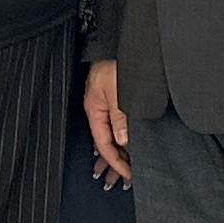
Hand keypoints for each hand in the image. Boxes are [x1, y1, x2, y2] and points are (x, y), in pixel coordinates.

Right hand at [83, 61, 131, 187]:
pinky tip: (123, 147)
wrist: (114, 41)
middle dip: (115, 164)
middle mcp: (98, 109)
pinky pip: (115, 126)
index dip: (116, 162)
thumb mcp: (119, 91)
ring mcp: (104, 103)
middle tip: (126, 181)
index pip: (104, 144)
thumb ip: (120, 117)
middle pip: (106, 143)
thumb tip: (123, 140)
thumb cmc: (116, 61)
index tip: (129, 175)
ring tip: (123, 172)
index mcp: (95, 109)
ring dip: (118, 154)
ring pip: (111, 136)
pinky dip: (120, 139)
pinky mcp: (112, 97)